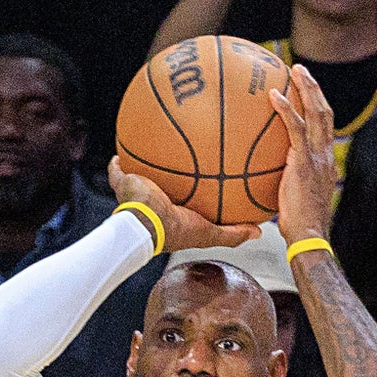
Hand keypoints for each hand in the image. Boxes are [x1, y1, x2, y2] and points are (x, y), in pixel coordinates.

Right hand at [107, 157, 260, 252]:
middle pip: (165, 180)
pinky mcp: (123, 183)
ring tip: (153, 143)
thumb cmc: (176, 230)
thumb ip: (233, 233)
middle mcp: (156, 201)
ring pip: (141, 173)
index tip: (209, 174)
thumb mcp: (210, 233)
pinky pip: (118, 170)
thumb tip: (259, 232)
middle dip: (171, 168)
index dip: (196, 186)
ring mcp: (138, 192)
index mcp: (176, 211)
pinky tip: (121, 153)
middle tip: (182, 153)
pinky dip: (117, 163)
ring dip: (146, 161)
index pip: (188, 194)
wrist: (145, 224)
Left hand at [267, 64, 338, 246]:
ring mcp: (317, 158)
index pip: (326, 127)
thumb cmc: (298, 226)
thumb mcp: (294, 199)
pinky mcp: (304, 162)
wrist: (308, 237)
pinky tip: (273, 96)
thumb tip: (263, 179)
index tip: (307, 91)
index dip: (318, 106)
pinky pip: (296, 129)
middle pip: (325, 113)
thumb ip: (285, 184)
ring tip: (294, 70)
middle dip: (314, 88)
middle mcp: (326, 155)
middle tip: (300, 70)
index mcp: (326, 163)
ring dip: (306, 88)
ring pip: (317, 113)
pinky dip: (286, 109)